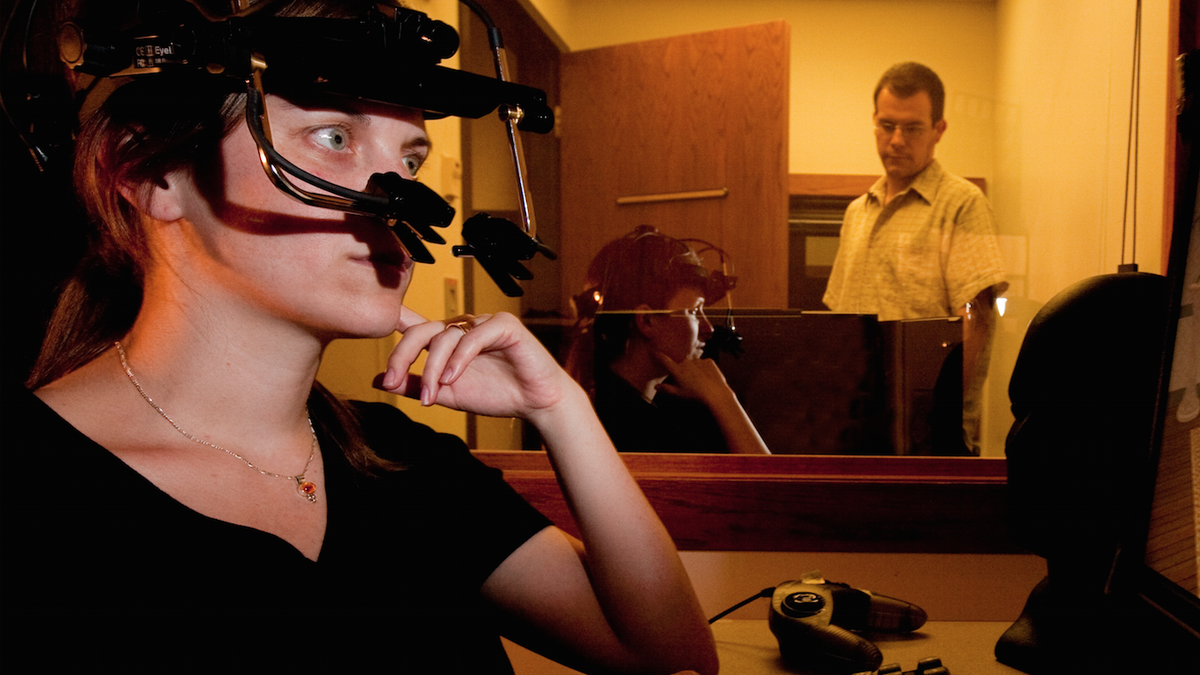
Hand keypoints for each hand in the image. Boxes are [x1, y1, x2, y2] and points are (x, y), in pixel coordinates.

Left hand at [377, 306, 573, 419]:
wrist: (536, 404)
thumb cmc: (497, 395)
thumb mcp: (447, 395)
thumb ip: (415, 386)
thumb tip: (378, 381)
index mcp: (447, 340)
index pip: (414, 327)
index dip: (393, 328)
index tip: (366, 332)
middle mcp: (462, 327)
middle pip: (422, 330)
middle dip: (402, 356)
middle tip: (392, 382)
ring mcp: (483, 323)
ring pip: (445, 337)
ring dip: (432, 368)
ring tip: (431, 396)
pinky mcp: (504, 325)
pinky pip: (474, 336)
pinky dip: (459, 358)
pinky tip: (452, 379)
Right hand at [652, 351, 734, 406]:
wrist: (715, 394)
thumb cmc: (694, 396)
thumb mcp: (677, 394)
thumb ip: (665, 389)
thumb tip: (656, 386)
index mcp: (677, 370)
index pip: (664, 359)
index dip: (657, 354)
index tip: (653, 350)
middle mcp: (686, 362)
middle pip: (680, 363)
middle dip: (681, 369)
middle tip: (686, 381)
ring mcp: (698, 360)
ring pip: (693, 364)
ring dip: (693, 370)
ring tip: (698, 383)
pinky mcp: (709, 361)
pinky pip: (704, 364)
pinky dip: (704, 369)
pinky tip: (706, 379)